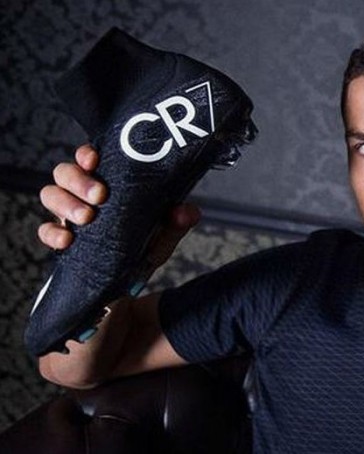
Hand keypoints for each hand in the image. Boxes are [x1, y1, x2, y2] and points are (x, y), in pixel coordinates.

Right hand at [37, 144, 200, 267]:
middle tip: (99, 195)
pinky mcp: (60, 240)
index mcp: (107, 184)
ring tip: (86, 218)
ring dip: (65, 203)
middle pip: (65, 172)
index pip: (90, 159)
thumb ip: (176, 223)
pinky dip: (52, 233)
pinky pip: (45, 230)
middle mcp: (84, 195)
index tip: (94, 159)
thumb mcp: (163, 237)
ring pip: (50, 194)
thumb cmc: (143, 250)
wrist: (127, 290)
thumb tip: (187, 211)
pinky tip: (66, 240)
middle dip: (78, 180)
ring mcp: (69, 216)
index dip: (87, 154)